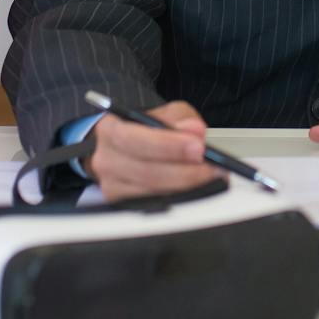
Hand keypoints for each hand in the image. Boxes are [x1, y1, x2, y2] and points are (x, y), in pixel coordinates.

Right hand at [86, 100, 222, 199]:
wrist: (129, 147)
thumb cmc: (146, 129)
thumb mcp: (165, 114)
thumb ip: (181, 117)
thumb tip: (193, 130)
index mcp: (110, 130)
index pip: (133, 139)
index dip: (167, 145)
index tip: (197, 147)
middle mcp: (106, 159)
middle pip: (145, 172)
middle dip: (184, 171)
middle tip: (211, 165)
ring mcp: (111, 185)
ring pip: (152, 192)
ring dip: (187, 186)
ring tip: (211, 174)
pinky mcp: (123, 204)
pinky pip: (155, 204)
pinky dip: (179, 197)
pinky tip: (196, 187)